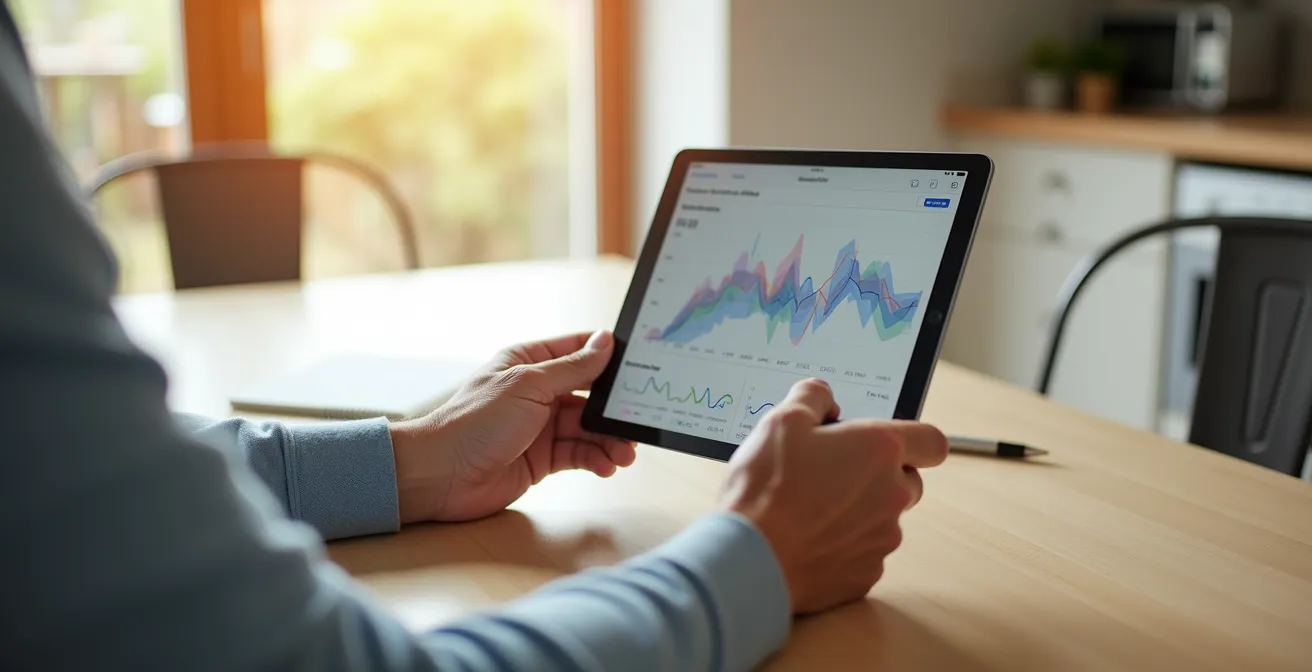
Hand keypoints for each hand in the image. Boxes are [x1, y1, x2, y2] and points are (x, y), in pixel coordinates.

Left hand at [389, 331, 636, 522]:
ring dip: (609, 439)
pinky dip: (596, 459)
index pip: (579, 351)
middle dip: (616, 408)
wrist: (441, 474)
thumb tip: (606, 342)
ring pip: (588, 428)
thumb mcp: (530, 386)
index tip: (641, 364)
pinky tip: (606, 465)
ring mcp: (540, 426)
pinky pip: (578, 454)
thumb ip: (573, 368)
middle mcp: (538, 392)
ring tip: (625, 454)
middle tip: (640, 419)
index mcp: (530, 362)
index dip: (609, 356)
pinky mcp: (543, 458)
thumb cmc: (475, 421)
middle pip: (590, 394)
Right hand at [719, 378, 947, 613]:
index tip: (894, 443)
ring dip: (860, 512)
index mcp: (879, 450)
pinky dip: (843, 545)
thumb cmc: (767, 487)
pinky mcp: (866, 573)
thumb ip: (813, 398)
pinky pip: (864, 552)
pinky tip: (809, 538)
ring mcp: (882, 538)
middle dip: (880, 476)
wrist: (750, 556)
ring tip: (812, 509)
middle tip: (835, 473)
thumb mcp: (781, 421)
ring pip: (885, 519)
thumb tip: (824, 398)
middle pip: (909, 481)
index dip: (916, 440)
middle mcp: (891, 495)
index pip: (932, 441)